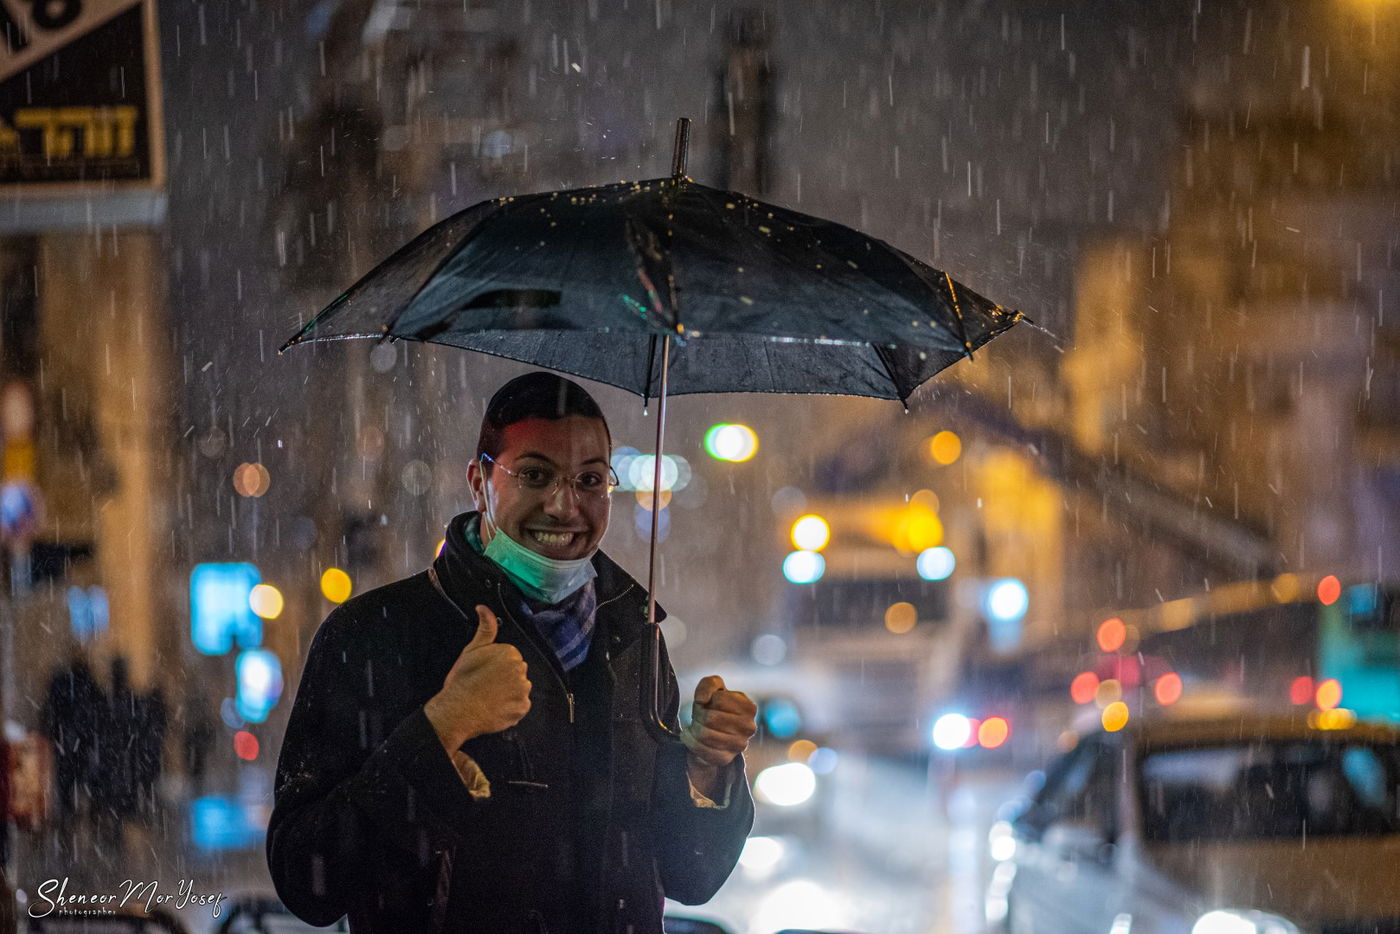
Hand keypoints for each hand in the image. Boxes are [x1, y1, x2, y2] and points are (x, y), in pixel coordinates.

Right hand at [424, 605, 531, 752]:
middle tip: (486, 685)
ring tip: (489, 697)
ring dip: (509, 693)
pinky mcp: (522, 708)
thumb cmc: (463, 680)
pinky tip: (495, 707)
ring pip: (519, 688)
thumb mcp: (471, 650)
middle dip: (505, 677)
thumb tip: (483, 607)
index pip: (510, 657)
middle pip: (516, 672)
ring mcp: (523, 690)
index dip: (496, 665)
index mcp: (510, 653)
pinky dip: (511, 707)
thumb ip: (484, 628)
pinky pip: (520, 705)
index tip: (484, 672)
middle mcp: (521, 670)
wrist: (457, 711)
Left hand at [682, 676, 757, 774]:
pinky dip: (689, 740)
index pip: (719, 700)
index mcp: (750, 707)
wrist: (713, 730)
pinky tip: (691, 735)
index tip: (708, 702)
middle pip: (710, 718)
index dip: (707, 699)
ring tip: (696, 724)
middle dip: (698, 714)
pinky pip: (700, 749)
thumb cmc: (716, 705)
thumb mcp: (714, 687)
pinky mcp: (725, 759)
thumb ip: (709, 684)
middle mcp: (749, 727)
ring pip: (704, 734)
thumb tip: (702, 700)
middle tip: (699, 715)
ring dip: (693, 727)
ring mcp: (739, 745)